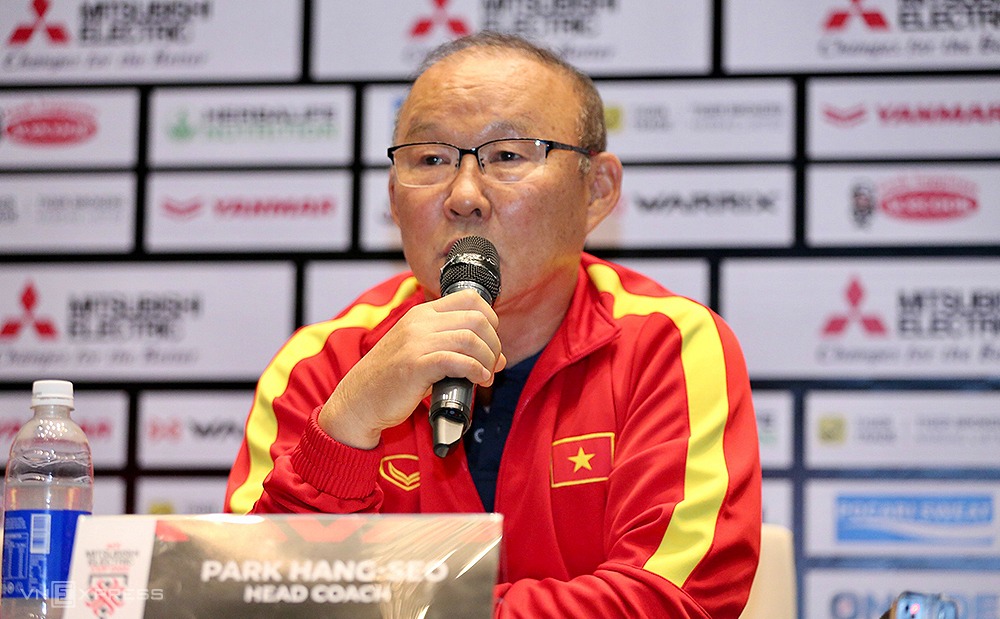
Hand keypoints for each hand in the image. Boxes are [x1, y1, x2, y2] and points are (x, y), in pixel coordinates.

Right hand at [317, 288, 505, 448]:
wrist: (358, 400)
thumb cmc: (391, 380)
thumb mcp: (421, 351)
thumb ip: (454, 347)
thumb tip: (498, 357)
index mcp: (422, 314)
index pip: (470, 298)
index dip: (490, 319)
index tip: (491, 343)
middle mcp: (420, 323)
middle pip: (477, 319)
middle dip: (493, 344)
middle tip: (492, 365)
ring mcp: (416, 342)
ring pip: (471, 339)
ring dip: (487, 360)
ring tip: (485, 377)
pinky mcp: (415, 365)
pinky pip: (457, 360)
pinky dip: (476, 371)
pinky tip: (478, 381)